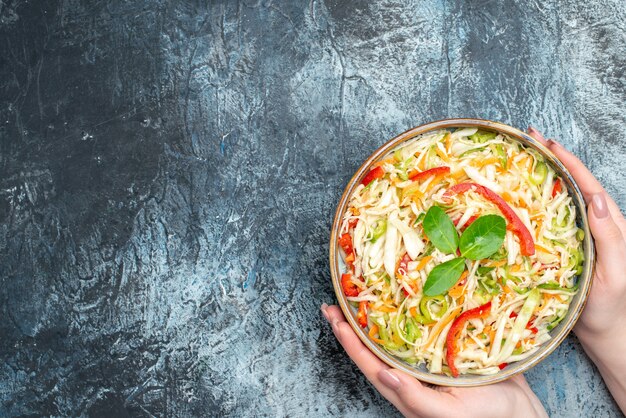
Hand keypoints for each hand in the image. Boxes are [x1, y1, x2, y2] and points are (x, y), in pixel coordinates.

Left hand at [321, 304, 546, 417]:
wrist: (524, 414)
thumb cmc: (488, 417)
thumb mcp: (450, 413)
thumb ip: (416, 399)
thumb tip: (384, 375)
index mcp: (406, 389)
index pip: (368, 362)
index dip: (349, 340)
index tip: (333, 315)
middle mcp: (411, 374)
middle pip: (373, 347)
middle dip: (353, 324)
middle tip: (337, 300)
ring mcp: (427, 363)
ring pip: (392, 338)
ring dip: (375, 318)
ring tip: (360, 296)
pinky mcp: (445, 351)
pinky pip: (419, 332)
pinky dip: (406, 316)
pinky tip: (404, 301)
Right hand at [527, 127, 625, 412]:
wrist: (604, 334)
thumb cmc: (610, 308)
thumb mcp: (613, 274)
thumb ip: (609, 237)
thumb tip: (596, 198)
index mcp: (608, 226)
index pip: (587, 185)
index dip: (568, 162)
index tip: (547, 143)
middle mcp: (592, 226)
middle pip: (572, 185)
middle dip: (552, 160)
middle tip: (529, 140)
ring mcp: (577, 237)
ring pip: (560, 199)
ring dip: (543, 177)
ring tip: (523, 158)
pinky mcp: (562, 249)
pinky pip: (548, 220)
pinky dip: (534, 203)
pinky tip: (519, 198)